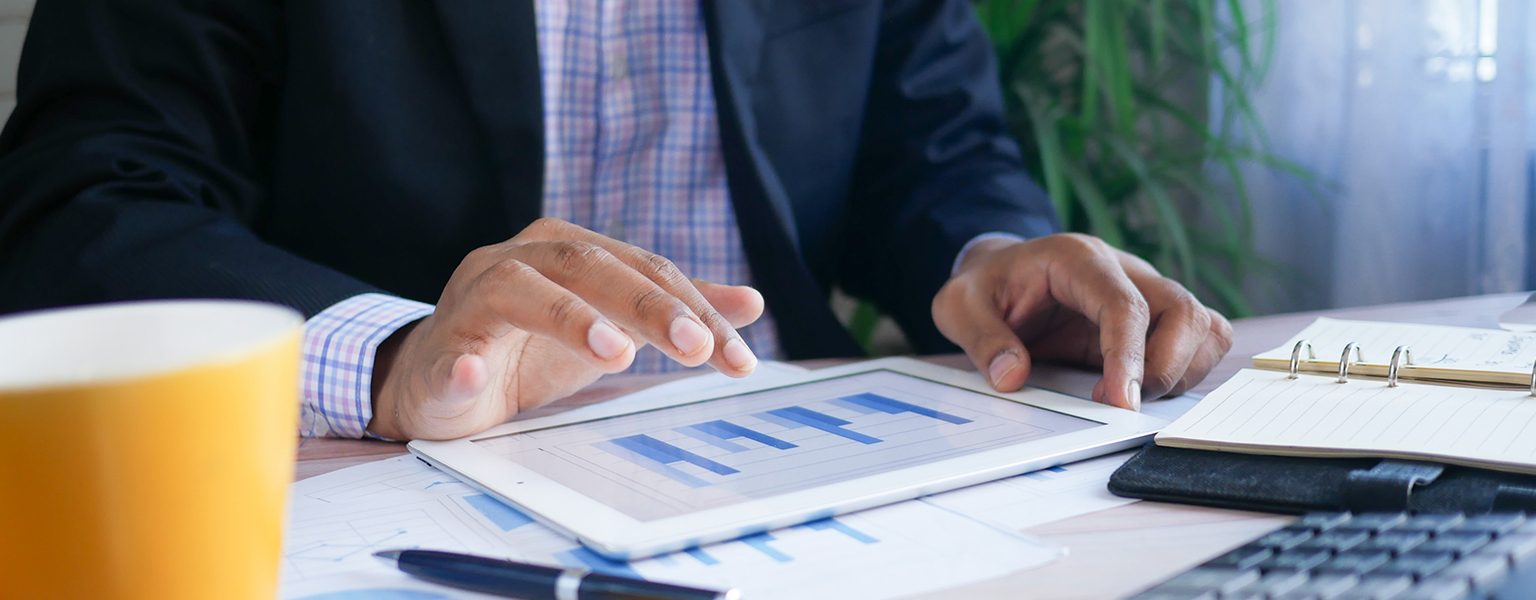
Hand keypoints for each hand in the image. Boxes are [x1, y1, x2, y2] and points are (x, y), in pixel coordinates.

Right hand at [368, 218, 763, 440]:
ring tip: (615, 352)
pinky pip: (446, 353)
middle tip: (696, 348)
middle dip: (647, 305)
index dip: (695, 308)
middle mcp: (519, 260)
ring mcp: (471, 300)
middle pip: (588, 265)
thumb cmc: (529, 347)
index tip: (737, 357)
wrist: (438, 380)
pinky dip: (460, 362)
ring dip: (568, 317)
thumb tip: (751, 302)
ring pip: (517, 289)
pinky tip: (473, 374)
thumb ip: (672, 309)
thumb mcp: (612, 327)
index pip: (643, 269)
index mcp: (566, 249)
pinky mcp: (438, 349)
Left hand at [932, 233, 1232, 409]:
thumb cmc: (986, 288)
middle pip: (1183, 311)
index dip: (1129, 355)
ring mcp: (1146, 293)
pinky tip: (1144, 388)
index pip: (1125, 304)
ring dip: (1181, 371)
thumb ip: (982, 339)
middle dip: (1166, 367)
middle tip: (1122, 405)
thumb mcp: (959, 306)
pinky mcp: (1154, 320)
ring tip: (1131, 397)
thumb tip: (1012, 377)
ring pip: (1203, 326)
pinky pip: (1200, 340)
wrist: (1000, 274)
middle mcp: (1125, 271)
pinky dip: (1187, 370)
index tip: (1120, 403)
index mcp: (1079, 259)